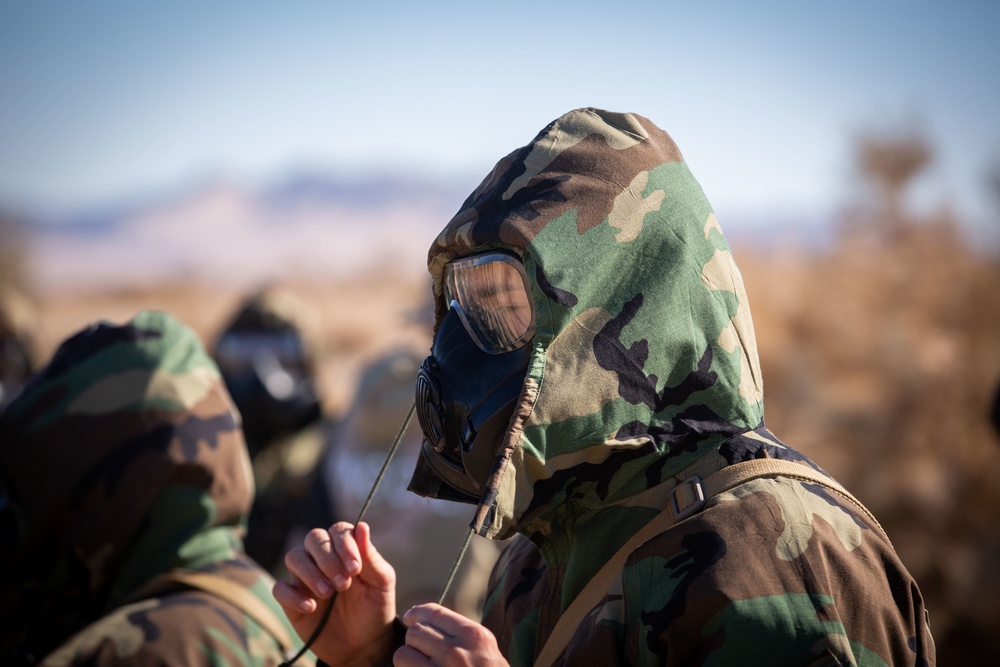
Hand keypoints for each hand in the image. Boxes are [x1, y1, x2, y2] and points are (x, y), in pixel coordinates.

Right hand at [273, 521, 396, 664]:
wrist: (364, 644)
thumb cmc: (374, 608)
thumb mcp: (381, 584)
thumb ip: (371, 557)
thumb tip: (362, 526)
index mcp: (346, 549)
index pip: (338, 530)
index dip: (344, 544)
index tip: (355, 568)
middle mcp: (323, 558)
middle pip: (313, 538)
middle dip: (327, 558)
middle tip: (343, 583)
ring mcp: (305, 578)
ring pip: (294, 556)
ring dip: (310, 572)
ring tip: (328, 593)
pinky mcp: (291, 600)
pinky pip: (279, 588)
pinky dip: (293, 595)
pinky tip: (312, 607)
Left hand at [395, 603, 507, 665]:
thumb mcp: (485, 652)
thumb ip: (460, 635)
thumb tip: (421, 618)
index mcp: (474, 637)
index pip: (434, 612)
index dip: (417, 613)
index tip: (410, 618)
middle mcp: (457, 653)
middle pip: (415, 631)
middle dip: (415, 642)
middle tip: (423, 655)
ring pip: (403, 654)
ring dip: (407, 662)